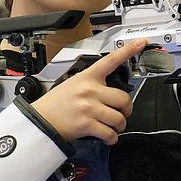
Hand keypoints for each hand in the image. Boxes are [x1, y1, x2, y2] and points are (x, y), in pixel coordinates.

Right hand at [31, 39, 145, 144]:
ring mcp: (89, 107)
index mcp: (87, 77)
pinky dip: (111, 138)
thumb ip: (93, 84)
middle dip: (126, 110)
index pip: (111, 60)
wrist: (40, 120)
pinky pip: (110, 133)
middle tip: (122, 113)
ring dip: (119, 126)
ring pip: (119, 119)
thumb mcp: (73, 83)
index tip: (141, 42)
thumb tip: (111, 93)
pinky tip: (107, 136)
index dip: (128, 51)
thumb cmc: (56, 104)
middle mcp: (90, 90)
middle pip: (124, 99)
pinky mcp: (87, 124)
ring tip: (113, 127)